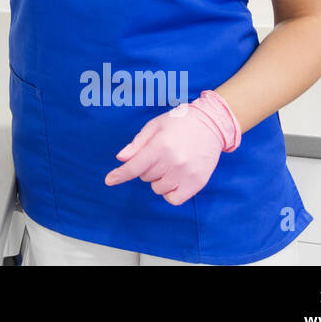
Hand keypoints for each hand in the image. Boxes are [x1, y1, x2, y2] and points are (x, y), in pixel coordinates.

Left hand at [103, 90, 241, 204]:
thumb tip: (121, 159)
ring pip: (158, 188)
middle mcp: (173, 162)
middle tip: (160, 154)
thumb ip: (137, 144)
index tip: (109, 181)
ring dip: (158, 179)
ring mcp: (186, 174)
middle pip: (145, 177)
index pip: (135, 167)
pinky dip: (169, 192)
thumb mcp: (155, 126)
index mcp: (160, 146)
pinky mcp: (198, 183)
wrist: (211, 125)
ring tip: (170, 164)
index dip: (120, 175)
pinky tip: (174, 179)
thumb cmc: (179, 123)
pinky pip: (174, 199)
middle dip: (147, 167)